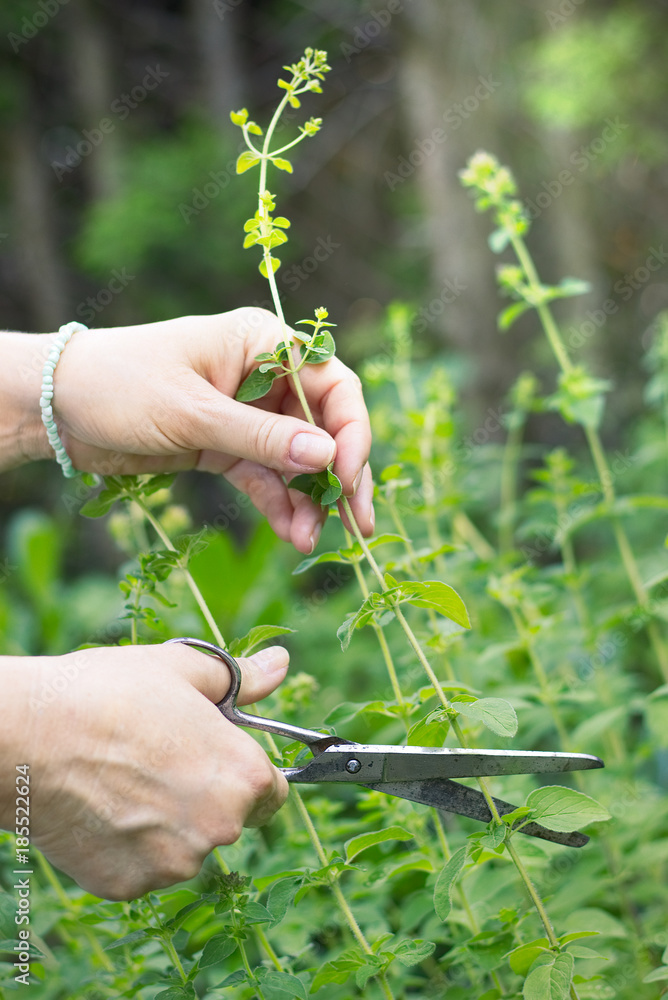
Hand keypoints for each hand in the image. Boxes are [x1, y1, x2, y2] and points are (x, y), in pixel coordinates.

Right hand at [3, 642, 289, 899]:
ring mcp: (172, 865)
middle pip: (229, 819)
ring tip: (122, 778)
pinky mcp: (127, 886)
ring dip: (167, 823)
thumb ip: (241, 677)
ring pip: (185, 846)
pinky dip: (128, 845)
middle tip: (158, 759)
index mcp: (244, 777)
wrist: (27, 736)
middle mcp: (219, 830)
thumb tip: (279, 664)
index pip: (272, 790)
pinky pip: (143, 867)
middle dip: (204, 794)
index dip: (244, 770)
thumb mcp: (183, 670)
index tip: (211, 755)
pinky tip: (101, 807)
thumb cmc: (110, 693)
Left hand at [49, 309, 373, 551]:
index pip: (332, 384)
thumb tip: (328, 457)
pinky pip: (265, 478)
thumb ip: (262, 437)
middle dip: (339, 474)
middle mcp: (263, 376)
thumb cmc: (120, 384)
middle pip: (323, 427)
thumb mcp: (192, 412)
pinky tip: (292, 534)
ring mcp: (245, 414)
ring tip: (313, 539)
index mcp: (262, 343)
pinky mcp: (224, 447)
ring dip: (309, 499)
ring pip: (297, 459)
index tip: (347, 475)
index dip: (350, 430)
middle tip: (355, 522)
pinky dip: (280, 505)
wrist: (56, 407)